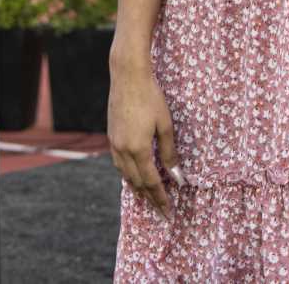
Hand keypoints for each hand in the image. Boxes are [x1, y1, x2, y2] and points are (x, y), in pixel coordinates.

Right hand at [108, 59, 183, 219]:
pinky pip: (119, 163)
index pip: (151, 182)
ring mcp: (114, 144)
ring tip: (146, 196)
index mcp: (138, 149)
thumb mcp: (165, 125)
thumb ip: (169, 152)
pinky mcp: (111, 136)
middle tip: (160, 209)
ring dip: (137, 186)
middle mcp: (122, 151)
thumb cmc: (151, 97)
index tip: (168, 212)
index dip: (160, 198)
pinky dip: (128, 173)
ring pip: (125, 174)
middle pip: (137, 182)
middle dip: (149, 197)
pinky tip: (133, 173)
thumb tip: (177, 176)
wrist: (127, 77)